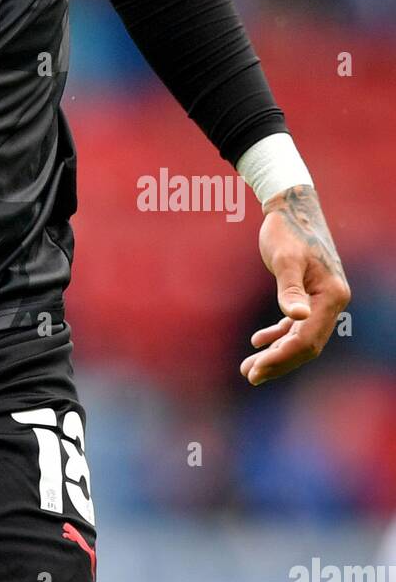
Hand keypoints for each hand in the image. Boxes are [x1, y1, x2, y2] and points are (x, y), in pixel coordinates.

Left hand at [240, 184, 350, 385]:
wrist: (292, 206)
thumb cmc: (287, 229)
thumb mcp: (284, 258)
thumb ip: (290, 289)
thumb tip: (297, 319)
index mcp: (331, 296)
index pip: (307, 339)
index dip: (281, 358)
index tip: (255, 371)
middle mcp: (332, 301)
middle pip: (307, 344)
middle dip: (278, 362)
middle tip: (248, 375)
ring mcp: (323, 299)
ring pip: (301, 337)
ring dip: (277, 352)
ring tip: (248, 366)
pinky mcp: (311, 294)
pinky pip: (297, 324)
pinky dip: (279, 334)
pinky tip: (258, 341)